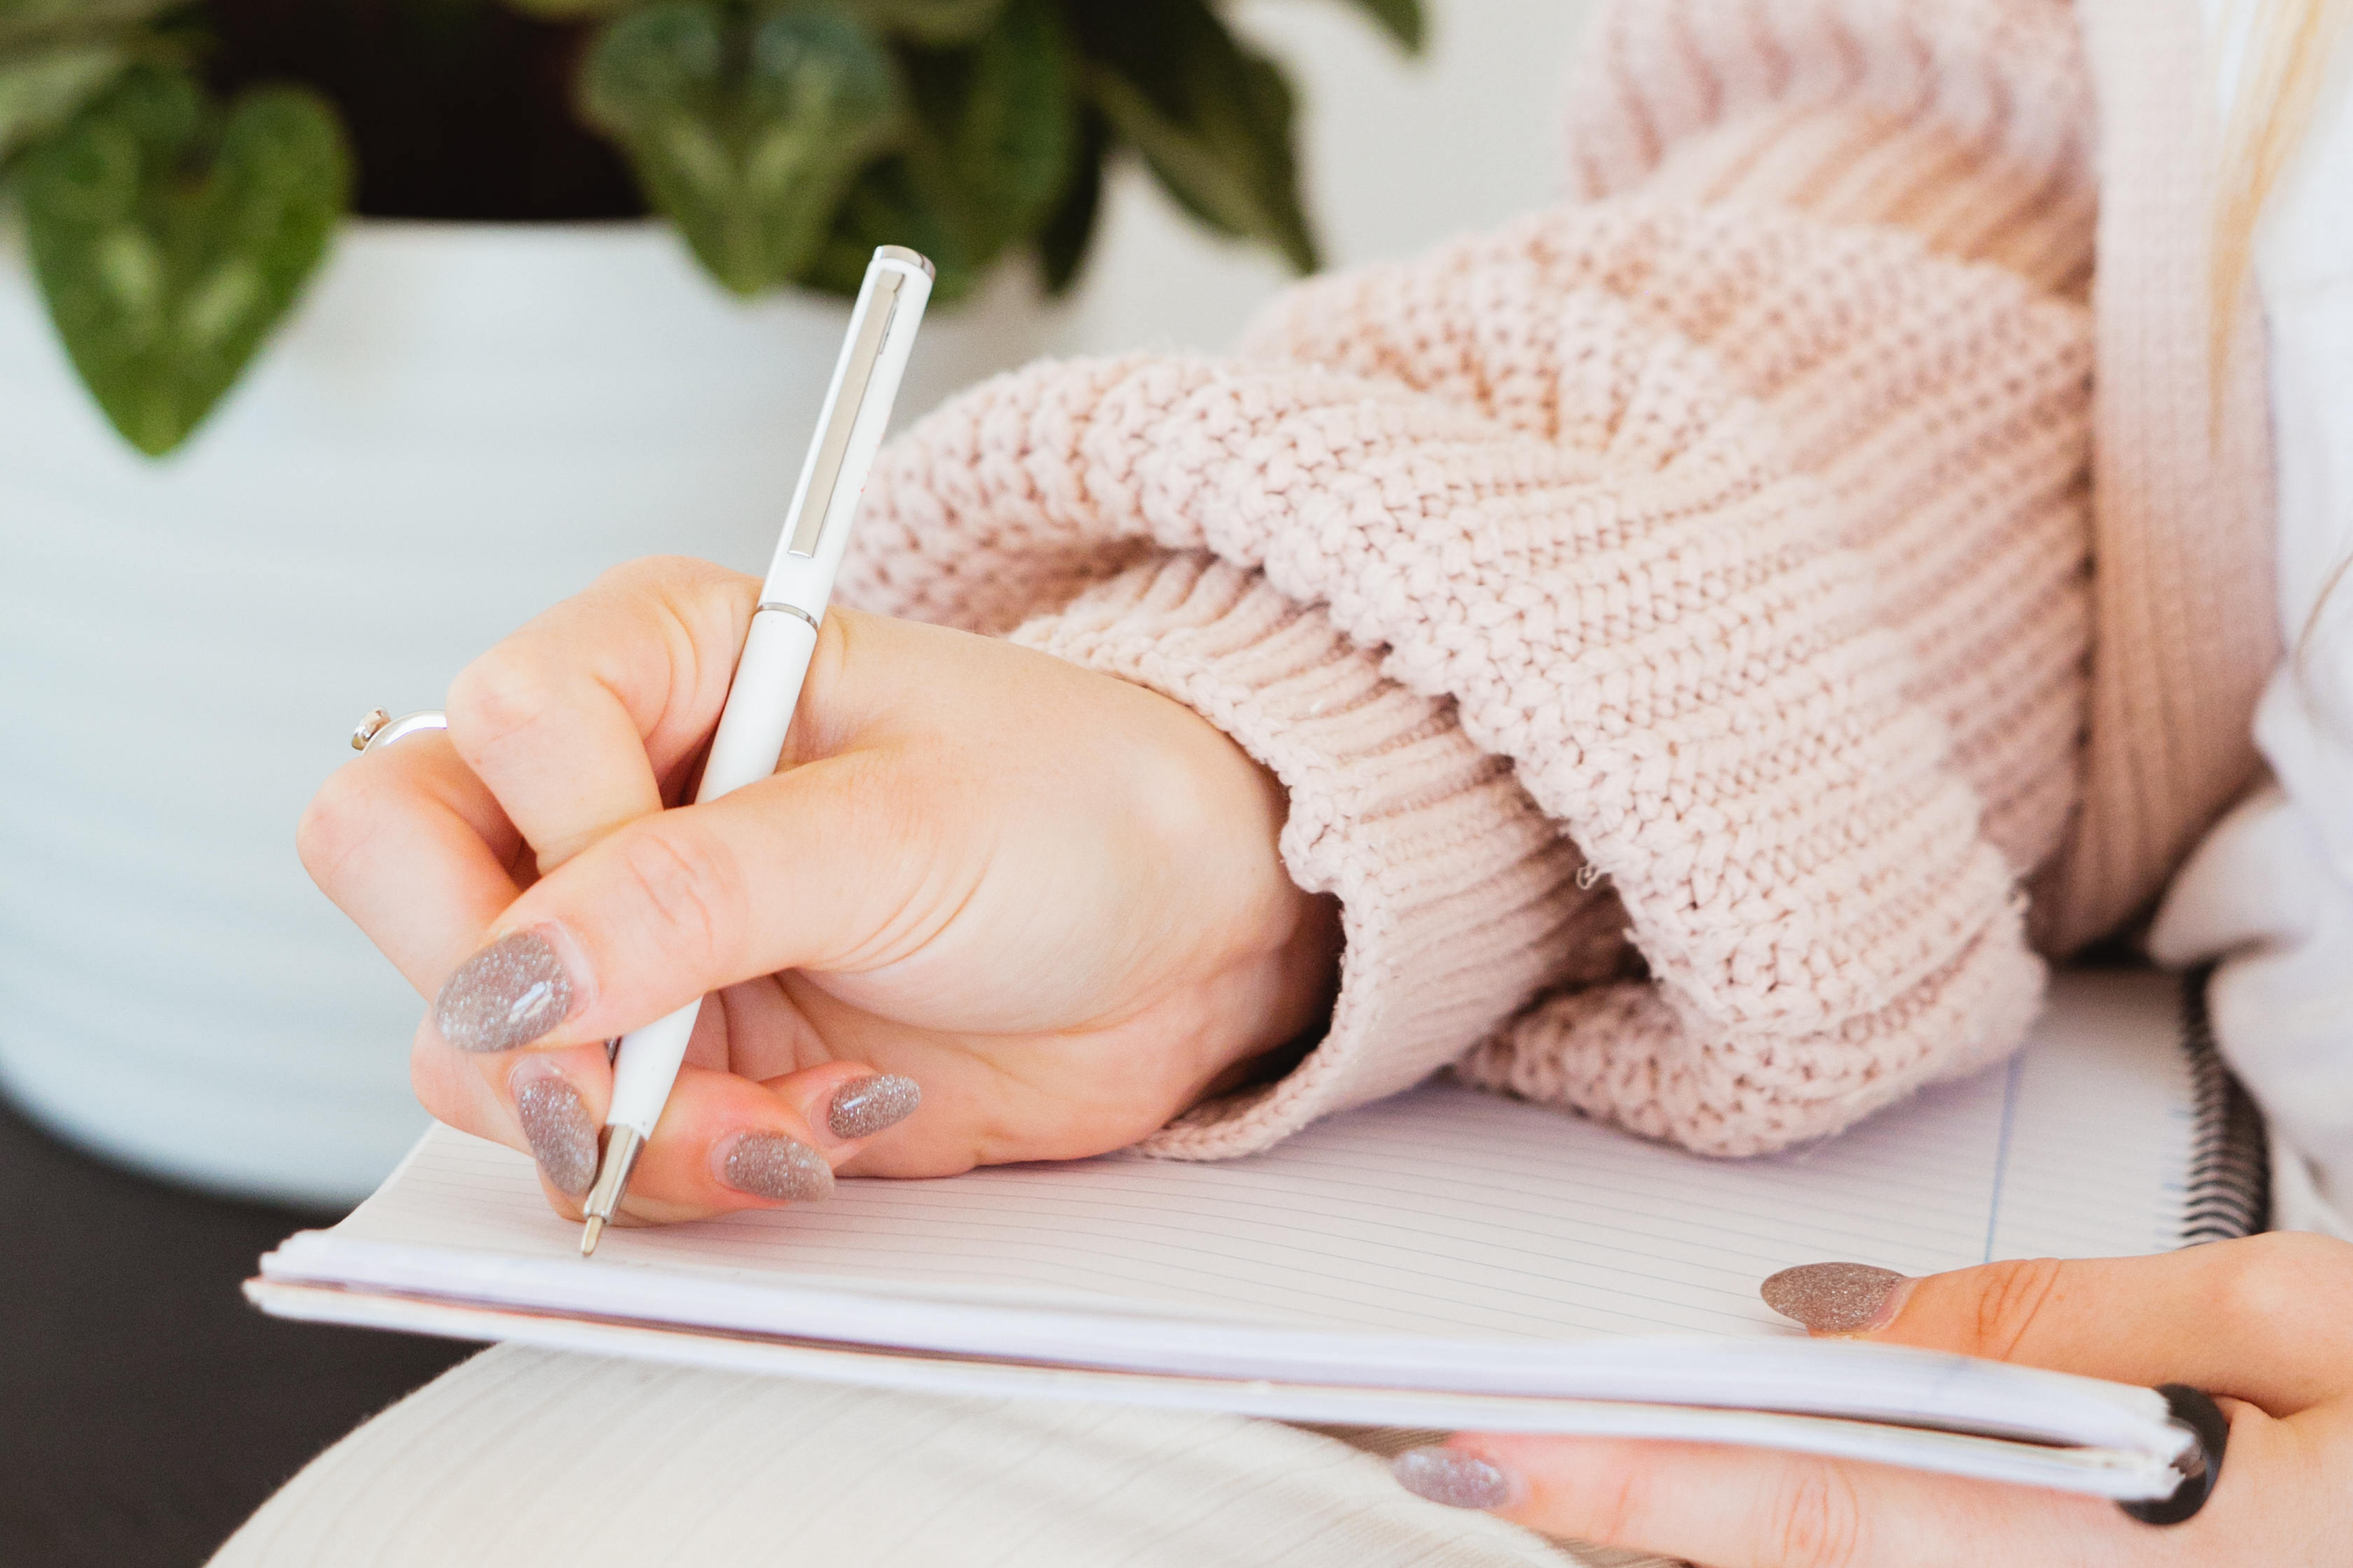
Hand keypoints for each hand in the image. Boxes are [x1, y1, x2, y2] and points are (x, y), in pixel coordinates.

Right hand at [298, 556, 1338, 1223]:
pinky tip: (808, 1133)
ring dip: (615, 1118)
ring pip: (466, 1039)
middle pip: (402, 872)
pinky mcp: (663, 1046)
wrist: (1182, 943)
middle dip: (518, 1013)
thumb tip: (501, 984)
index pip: (495, 723)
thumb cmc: (1081, 816)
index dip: (567, 841)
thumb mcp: (903, 831)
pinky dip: (668, 1166)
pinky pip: (565, 1133)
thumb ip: (696, 895)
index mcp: (665, 653)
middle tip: (639, 1080)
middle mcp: (612, 781)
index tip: (690, 918)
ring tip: (787, 1120)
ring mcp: (624, 926)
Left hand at [1389, 1232, 2352, 1565]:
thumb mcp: (2318, 1326)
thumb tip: (1869, 1333)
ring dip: (1747, 1551)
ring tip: (1621, 1477)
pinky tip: (1811, 1516)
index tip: (1489, 1457)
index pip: (1837, 1526)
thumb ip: (2074, 1330)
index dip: (1642, 1495)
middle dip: (1663, 1534)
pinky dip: (1855, 1557)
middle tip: (1509, 1454)